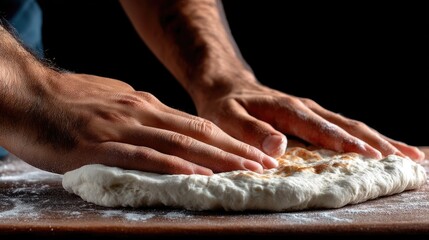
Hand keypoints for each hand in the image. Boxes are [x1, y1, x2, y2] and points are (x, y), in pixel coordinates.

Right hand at [3, 72, 277, 174]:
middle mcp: (142, 114)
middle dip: (236, 150)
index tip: (252, 153)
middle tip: (266, 164)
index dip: (227, 140)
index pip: (196, 125)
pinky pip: (145, 156)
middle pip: (199, 133)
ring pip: (181, 144)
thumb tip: (160, 129)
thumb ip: (138, 116)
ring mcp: (124, 128)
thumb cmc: (66, 103)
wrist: (27, 95)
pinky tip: (198, 175)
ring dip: (218, 158)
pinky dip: (175, 166)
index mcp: (145, 107)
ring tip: (247, 171)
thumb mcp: (112, 103)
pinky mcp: (101, 145)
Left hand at [192, 75, 424, 160]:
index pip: (321, 128)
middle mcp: (304, 108)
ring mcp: (311, 112)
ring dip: (380, 140)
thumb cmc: (225, 106)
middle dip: (377, 143)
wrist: (225, 86)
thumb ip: (251, 132)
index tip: (372, 158)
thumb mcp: (228, 119)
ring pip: (351, 125)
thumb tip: (279, 148)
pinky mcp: (312, 117)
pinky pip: (343, 126)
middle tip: (406, 160)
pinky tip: (382, 147)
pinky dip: (365, 138)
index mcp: (286, 109)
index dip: (346, 143)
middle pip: (347, 125)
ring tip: (410, 155)